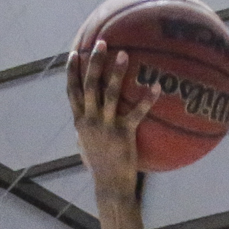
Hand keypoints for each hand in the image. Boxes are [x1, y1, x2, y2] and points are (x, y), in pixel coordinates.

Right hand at [67, 42, 156, 203]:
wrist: (110, 186)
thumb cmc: (100, 167)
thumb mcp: (86, 145)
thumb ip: (85, 128)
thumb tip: (85, 117)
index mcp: (80, 122)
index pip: (72, 92)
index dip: (72, 72)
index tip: (74, 53)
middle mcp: (89, 121)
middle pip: (89, 85)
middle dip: (93, 62)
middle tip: (101, 42)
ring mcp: (105, 127)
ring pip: (109, 94)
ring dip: (116, 73)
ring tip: (124, 54)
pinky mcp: (123, 135)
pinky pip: (136, 113)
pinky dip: (147, 99)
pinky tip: (157, 86)